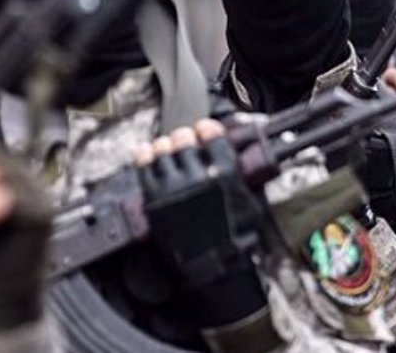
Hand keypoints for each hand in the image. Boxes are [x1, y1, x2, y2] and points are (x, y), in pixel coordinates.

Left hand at [134, 119, 267, 327]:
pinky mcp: (154, 199)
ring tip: (170, 147)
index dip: (207, 128)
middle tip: (188, 140)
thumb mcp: (252, 203)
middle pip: (185, 138)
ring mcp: (173, 187)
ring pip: (163, 149)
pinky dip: (144, 156)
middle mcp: (198, 175)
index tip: (205, 129)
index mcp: (224, 173)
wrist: (212, 267)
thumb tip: (246, 159)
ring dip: (167, 145)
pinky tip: (147, 152)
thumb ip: (246, 178)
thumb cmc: (235, 240)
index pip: (212, 135)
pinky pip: (143, 168)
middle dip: (187, 136)